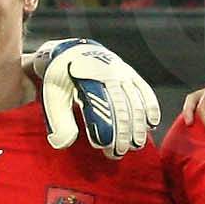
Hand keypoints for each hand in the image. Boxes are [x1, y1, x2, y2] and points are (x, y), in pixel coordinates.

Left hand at [27, 39, 159, 156]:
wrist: (73, 51)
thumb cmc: (62, 78)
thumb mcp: (53, 96)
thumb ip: (59, 121)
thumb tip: (64, 144)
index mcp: (85, 77)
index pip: (98, 107)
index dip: (102, 128)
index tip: (102, 146)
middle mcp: (107, 73)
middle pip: (120, 108)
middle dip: (122, 133)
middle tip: (118, 153)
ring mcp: (122, 72)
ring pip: (135, 102)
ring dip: (137, 126)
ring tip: (135, 145)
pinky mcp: (131, 74)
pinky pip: (145, 91)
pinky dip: (151, 108)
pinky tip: (151, 125)